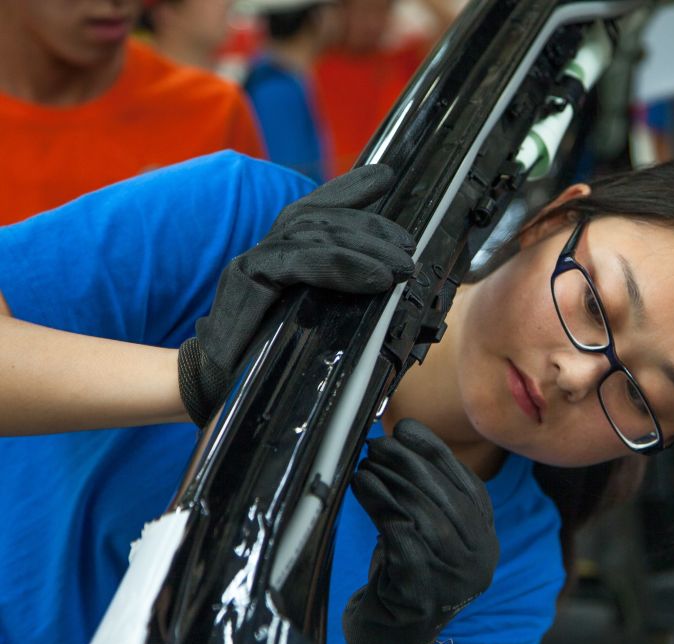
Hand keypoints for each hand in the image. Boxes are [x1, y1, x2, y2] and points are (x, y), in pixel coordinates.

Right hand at [178, 164, 414, 424]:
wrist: (218, 391)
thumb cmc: (266, 363)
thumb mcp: (314, 325)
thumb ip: (338, 300)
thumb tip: (388, 290)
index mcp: (280, 257)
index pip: (315, 211)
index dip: (348, 189)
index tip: (384, 175)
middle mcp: (265, 252)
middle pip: (321, 220)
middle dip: (370, 227)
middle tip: (408, 246)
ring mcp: (253, 263)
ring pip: (313, 235)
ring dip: (365, 249)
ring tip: (400, 268)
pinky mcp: (247, 280)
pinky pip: (300, 262)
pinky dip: (341, 266)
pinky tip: (373, 278)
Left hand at [334, 419, 498, 643]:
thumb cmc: (403, 578)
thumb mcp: (425, 532)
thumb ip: (425, 496)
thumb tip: (399, 441)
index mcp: (485, 541)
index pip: (468, 485)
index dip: (438, 453)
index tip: (408, 430)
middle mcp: (479, 562)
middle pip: (447, 499)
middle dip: (411, 464)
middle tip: (380, 446)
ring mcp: (454, 582)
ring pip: (426, 517)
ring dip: (392, 484)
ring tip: (366, 467)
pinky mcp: (422, 597)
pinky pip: (403, 542)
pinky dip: (381, 510)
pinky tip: (363, 491)